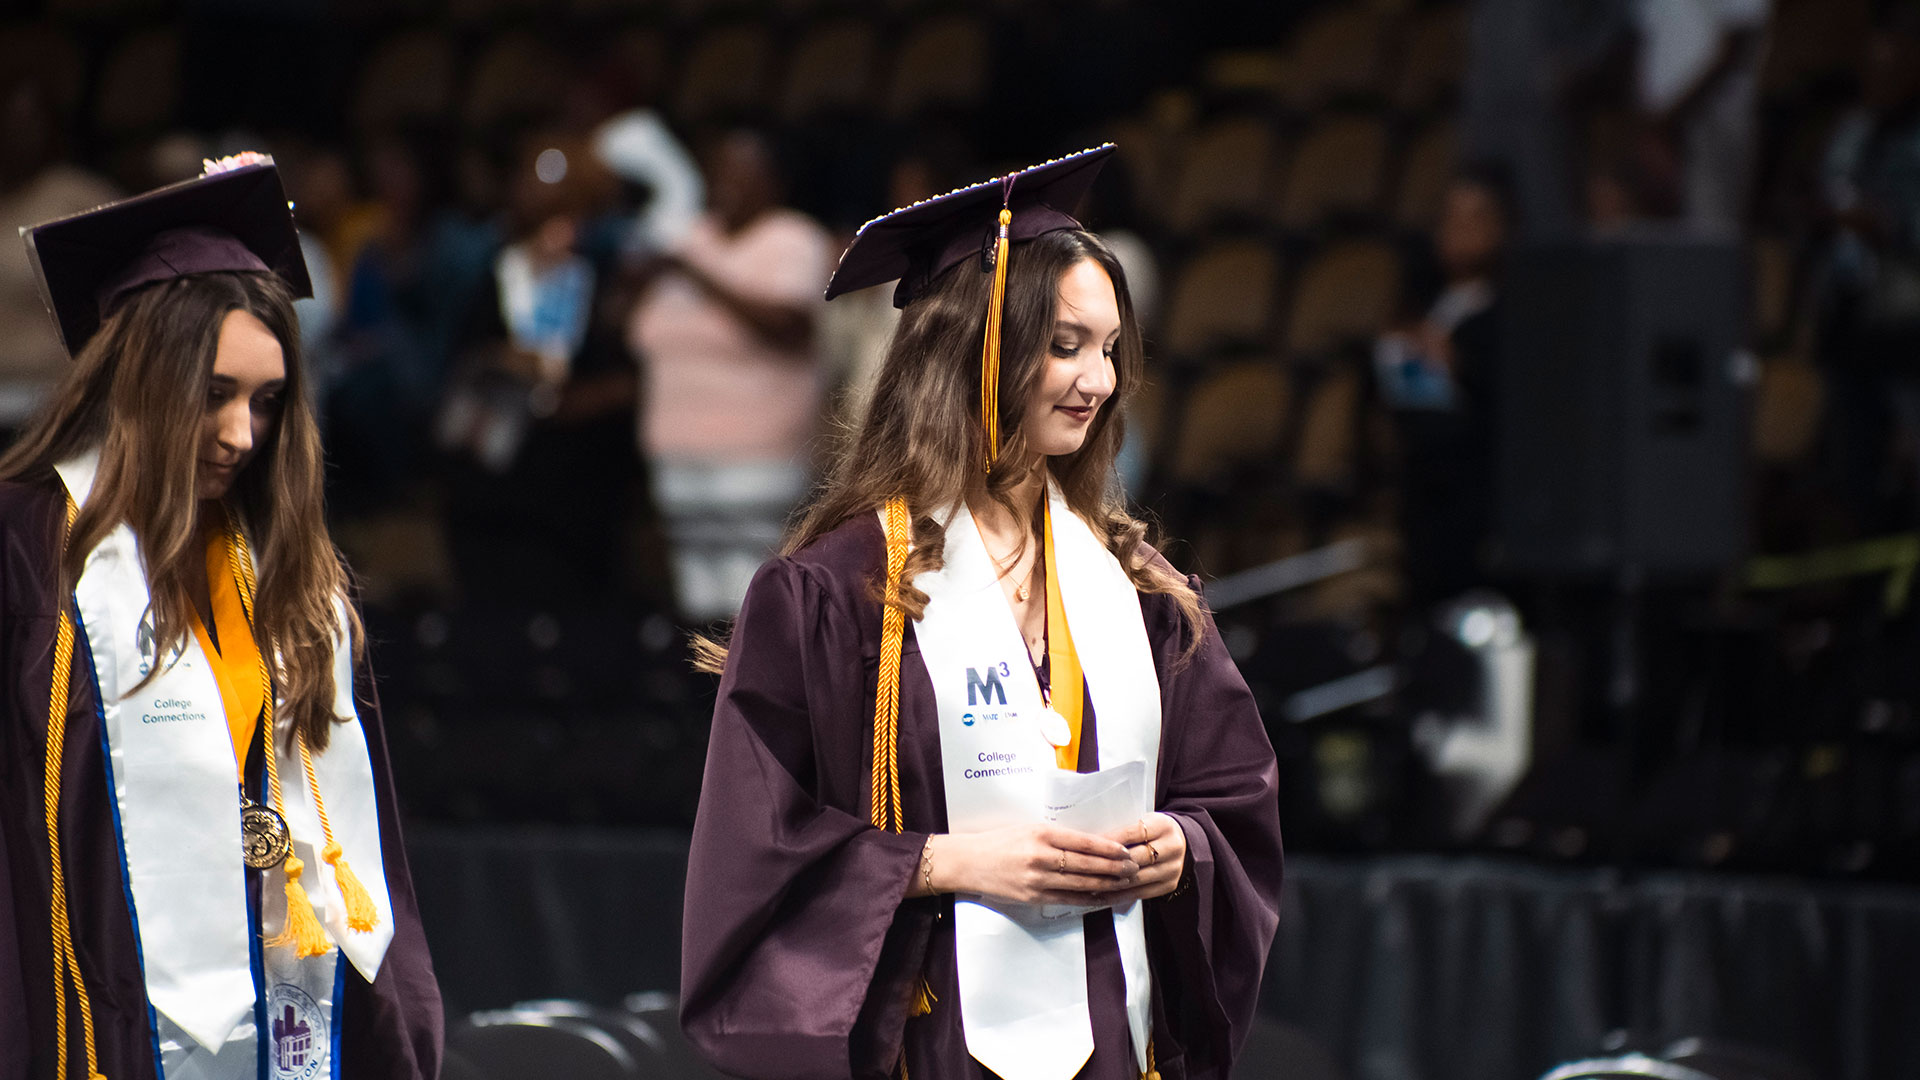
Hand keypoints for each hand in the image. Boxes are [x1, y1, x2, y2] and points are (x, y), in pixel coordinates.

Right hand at [918, 824, 1138, 905]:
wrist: (969, 862)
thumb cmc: (999, 841)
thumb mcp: (1028, 828)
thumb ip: (1056, 835)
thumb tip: (1090, 842)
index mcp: (1042, 833)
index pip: (1084, 841)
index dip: (1108, 848)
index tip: (1124, 850)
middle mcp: (1041, 856)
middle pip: (1087, 864)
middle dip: (1114, 867)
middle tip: (1133, 867)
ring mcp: (1038, 879)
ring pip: (1081, 883)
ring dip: (1106, 883)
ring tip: (1124, 882)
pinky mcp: (1033, 897)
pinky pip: (1068, 899)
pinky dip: (1088, 898)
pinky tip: (1102, 896)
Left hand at [1093, 813, 1186, 905]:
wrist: (1180, 843)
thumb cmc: (1152, 831)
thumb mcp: (1143, 822)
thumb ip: (1124, 830)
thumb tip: (1093, 839)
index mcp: (1164, 826)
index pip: (1134, 832)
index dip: (1111, 840)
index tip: (1091, 845)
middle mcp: (1172, 847)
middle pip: (1136, 858)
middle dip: (1110, 863)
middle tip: (1086, 867)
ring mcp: (1172, 868)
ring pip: (1136, 878)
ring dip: (1111, 882)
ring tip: (1089, 883)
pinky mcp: (1169, 885)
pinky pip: (1140, 893)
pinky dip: (1119, 895)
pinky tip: (1102, 894)